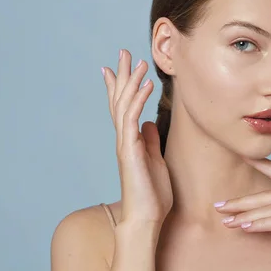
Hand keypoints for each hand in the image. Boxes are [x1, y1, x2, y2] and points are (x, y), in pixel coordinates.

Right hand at [102, 49, 172, 227]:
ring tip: (138, 60)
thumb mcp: (155, 160)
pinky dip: (138, 99)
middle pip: (119, 100)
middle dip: (122, 75)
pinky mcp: (129, 150)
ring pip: (124, 104)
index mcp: (130, 141)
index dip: (120, 87)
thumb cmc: (152, 194)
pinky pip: (132, 118)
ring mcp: (125, 143)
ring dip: (131, 81)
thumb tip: (149, 124)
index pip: (122, 107)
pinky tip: (145, 84)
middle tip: (123, 52)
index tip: (116, 68)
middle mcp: (124, 139)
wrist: (146, 218)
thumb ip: (149, 141)